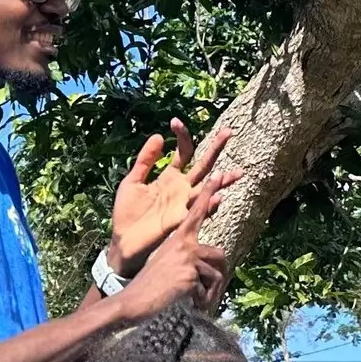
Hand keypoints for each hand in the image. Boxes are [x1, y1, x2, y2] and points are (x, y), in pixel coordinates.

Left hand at [107, 121, 241, 276]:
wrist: (122, 239)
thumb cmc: (127, 212)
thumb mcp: (132, 181)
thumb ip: (145, 160)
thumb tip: (159, 136)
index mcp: (170, 176)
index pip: (184, 152)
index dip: (182, 137)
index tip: (175, 122)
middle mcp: (182, 187)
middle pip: (204, 165)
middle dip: (216, 149)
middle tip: (228, 131)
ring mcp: (184, 203)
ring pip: (208, 188)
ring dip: (222, 181)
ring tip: (238, 172)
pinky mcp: (181, 218)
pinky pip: (199, 210)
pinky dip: (210, 204)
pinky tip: (218, 197)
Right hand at [118, 178, 230, 317]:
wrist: (134, 302)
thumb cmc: (153, 286)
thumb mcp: (173, 265)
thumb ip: (191, 257)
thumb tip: (217, 258)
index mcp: (179, 238)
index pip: (197, 213)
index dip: (208, 194)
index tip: (218, 176)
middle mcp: (184, 243)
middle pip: (220, 256)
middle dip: (218, 279)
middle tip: (207, 296)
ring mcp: (186, 256)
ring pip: (217, 274)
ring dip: (210, 293)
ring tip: (194, 302)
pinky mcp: (189, 272)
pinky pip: (208, 289)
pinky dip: (201, 301)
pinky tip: (188, 304)